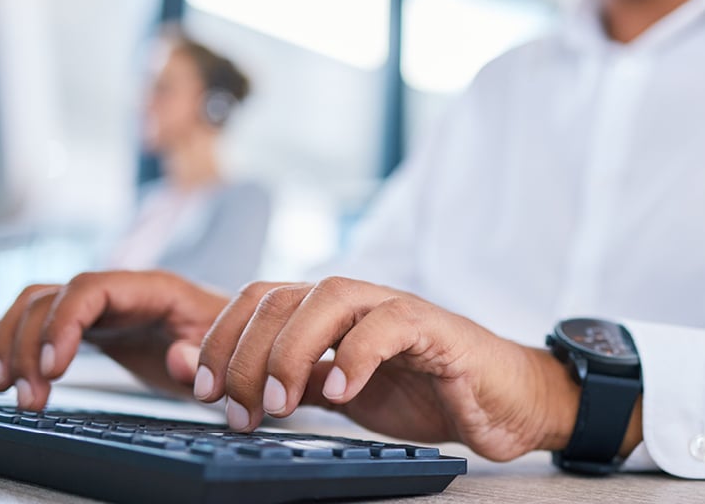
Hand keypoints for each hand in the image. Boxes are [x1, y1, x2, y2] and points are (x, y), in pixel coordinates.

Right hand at [0, 271, 230, 409]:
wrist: (237, 335)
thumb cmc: (233, 338)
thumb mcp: (226, 347)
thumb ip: (204, 351)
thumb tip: (176, 356)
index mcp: (152, 287)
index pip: (90, 289)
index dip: (62, 324)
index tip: (53, 369)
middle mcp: (118, 290)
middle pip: (52, 298)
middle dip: (28, 345)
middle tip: (27, 395)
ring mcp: (101, 305)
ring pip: (35, 306)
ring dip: (10, 343)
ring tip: (6, 386)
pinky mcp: (91, 325)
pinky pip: (38, 318)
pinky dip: (5, 333)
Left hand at [192, 277, 587, 461]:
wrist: (501, 401)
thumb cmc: (423, 391)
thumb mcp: (339, 393)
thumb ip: (288, 382)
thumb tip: (218, 382)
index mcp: (328, 314)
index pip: (257, 300)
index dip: (221, 339)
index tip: (202, 389)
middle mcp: (356, 302)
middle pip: (281, 296)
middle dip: (245, 352)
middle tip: (237, 408)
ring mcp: (395, 308)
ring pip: (328, 297)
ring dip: (291, 350)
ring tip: (281, 403)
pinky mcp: (435, 328)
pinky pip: (389, 325)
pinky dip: (357, 355)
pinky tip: (341, 392)